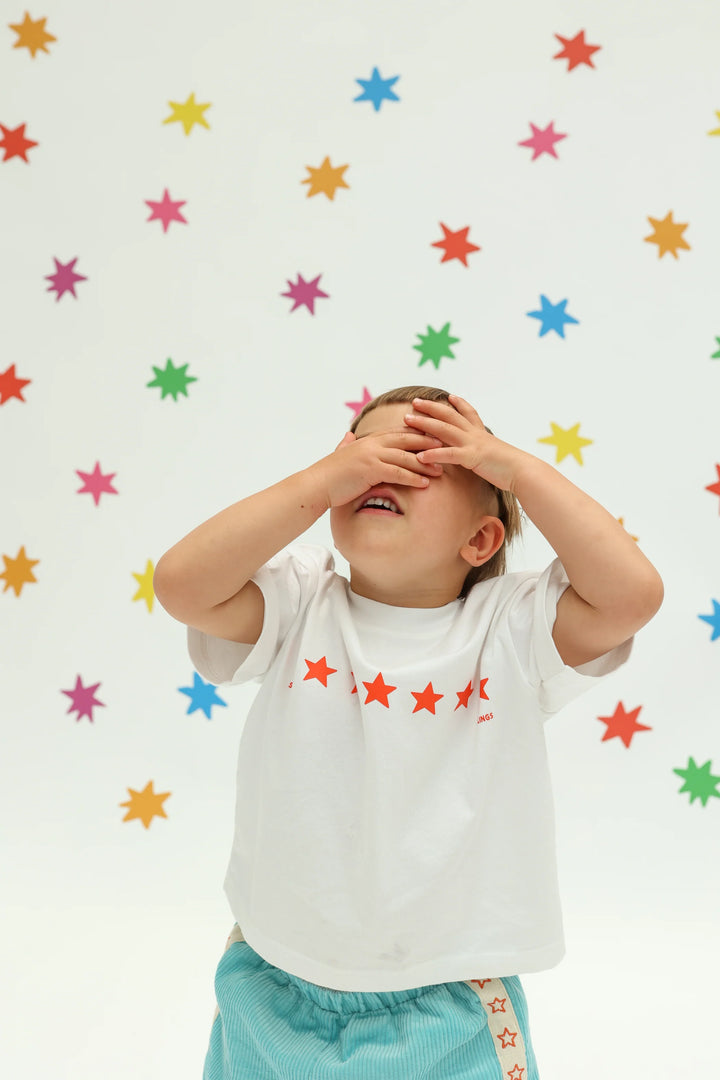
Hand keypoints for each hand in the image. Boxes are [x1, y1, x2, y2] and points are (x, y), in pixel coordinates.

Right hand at [310, 429, 444, 509]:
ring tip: (441, 470)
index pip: (398, 433)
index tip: (434, 436)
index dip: (417, 433)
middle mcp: (371, 444)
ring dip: (424, 463)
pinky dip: (412, 478)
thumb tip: (348, 436)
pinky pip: (397, 473)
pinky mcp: (370, 470)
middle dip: (427, 443)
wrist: (316, 485)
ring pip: (405, 457)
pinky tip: (425, 483)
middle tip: (446, 448)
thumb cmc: (329, 474)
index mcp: (367, 440)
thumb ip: (346, 444)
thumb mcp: (340, 454)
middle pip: (406, 440)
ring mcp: (371, 456)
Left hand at [403, 394, 526, 492]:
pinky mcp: (472, 457)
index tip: (449, 396)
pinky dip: (433, 454)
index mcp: (482, 434)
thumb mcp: (497, 456)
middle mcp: (476, 434)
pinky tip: (419, 456)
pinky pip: (449, 454)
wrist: (524, 472)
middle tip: (415, 402)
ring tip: (407, 420)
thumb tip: (485, 456)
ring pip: (444, 429)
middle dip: (431, 408)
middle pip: (449, 415)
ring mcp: (473, 444)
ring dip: (424, 423)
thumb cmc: (512, 468)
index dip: (459, 404)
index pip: (470, 413)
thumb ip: (487, 453)